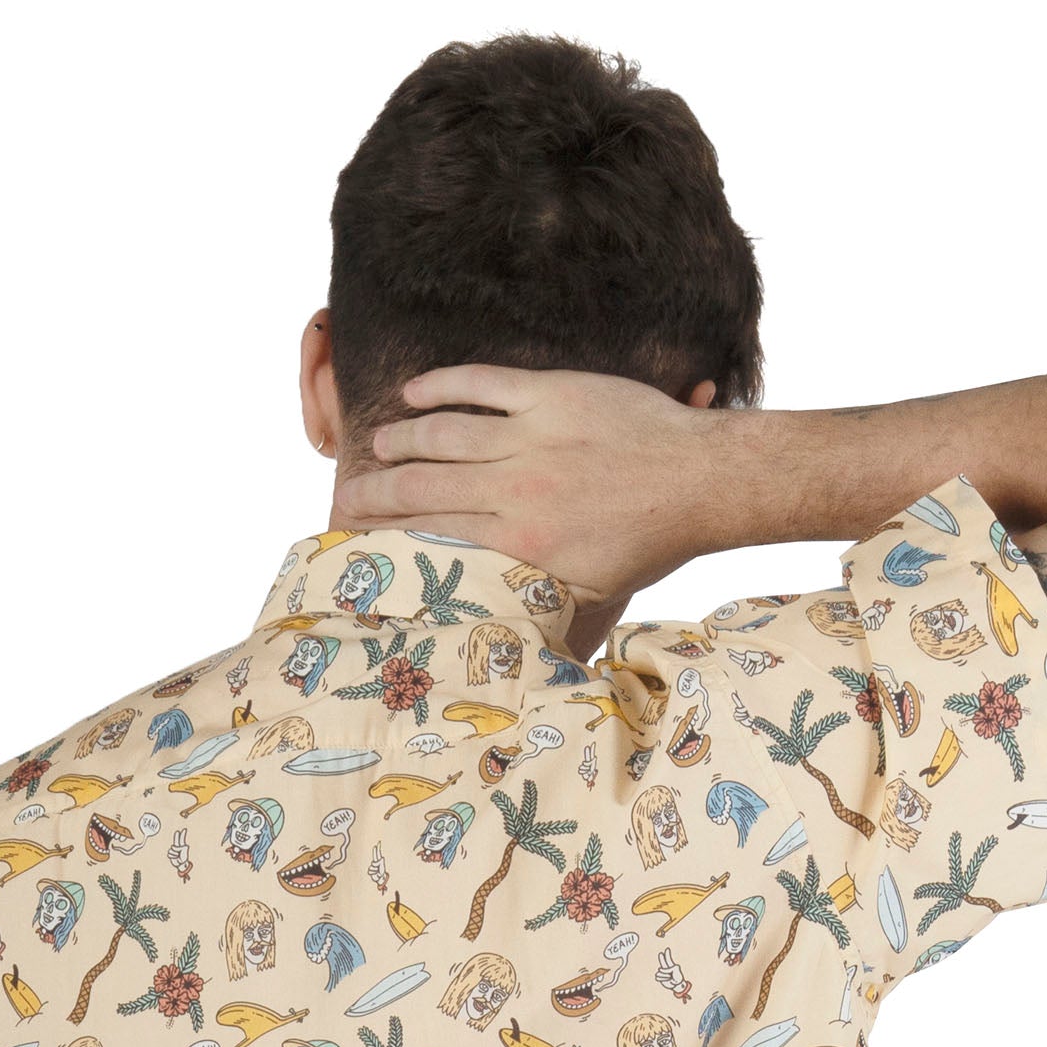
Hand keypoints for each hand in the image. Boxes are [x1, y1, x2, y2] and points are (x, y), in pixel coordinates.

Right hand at [334, 366, 738, 603]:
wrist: (699, 483)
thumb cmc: (648, 546)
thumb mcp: (593, 597)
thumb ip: (546, 616)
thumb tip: (520, 662)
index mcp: (518, 544)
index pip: (432, 538)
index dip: (387, 540)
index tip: (357, 544)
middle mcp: (514, 490)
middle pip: (421, 486)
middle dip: (375, 493)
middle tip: (347, 498)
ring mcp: (530, 436)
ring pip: (441, 433)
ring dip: (401, 439)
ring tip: (378, 446)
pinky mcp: (549, 393)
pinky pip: (480, 383)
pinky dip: (440, 385)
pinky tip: (415, 391)